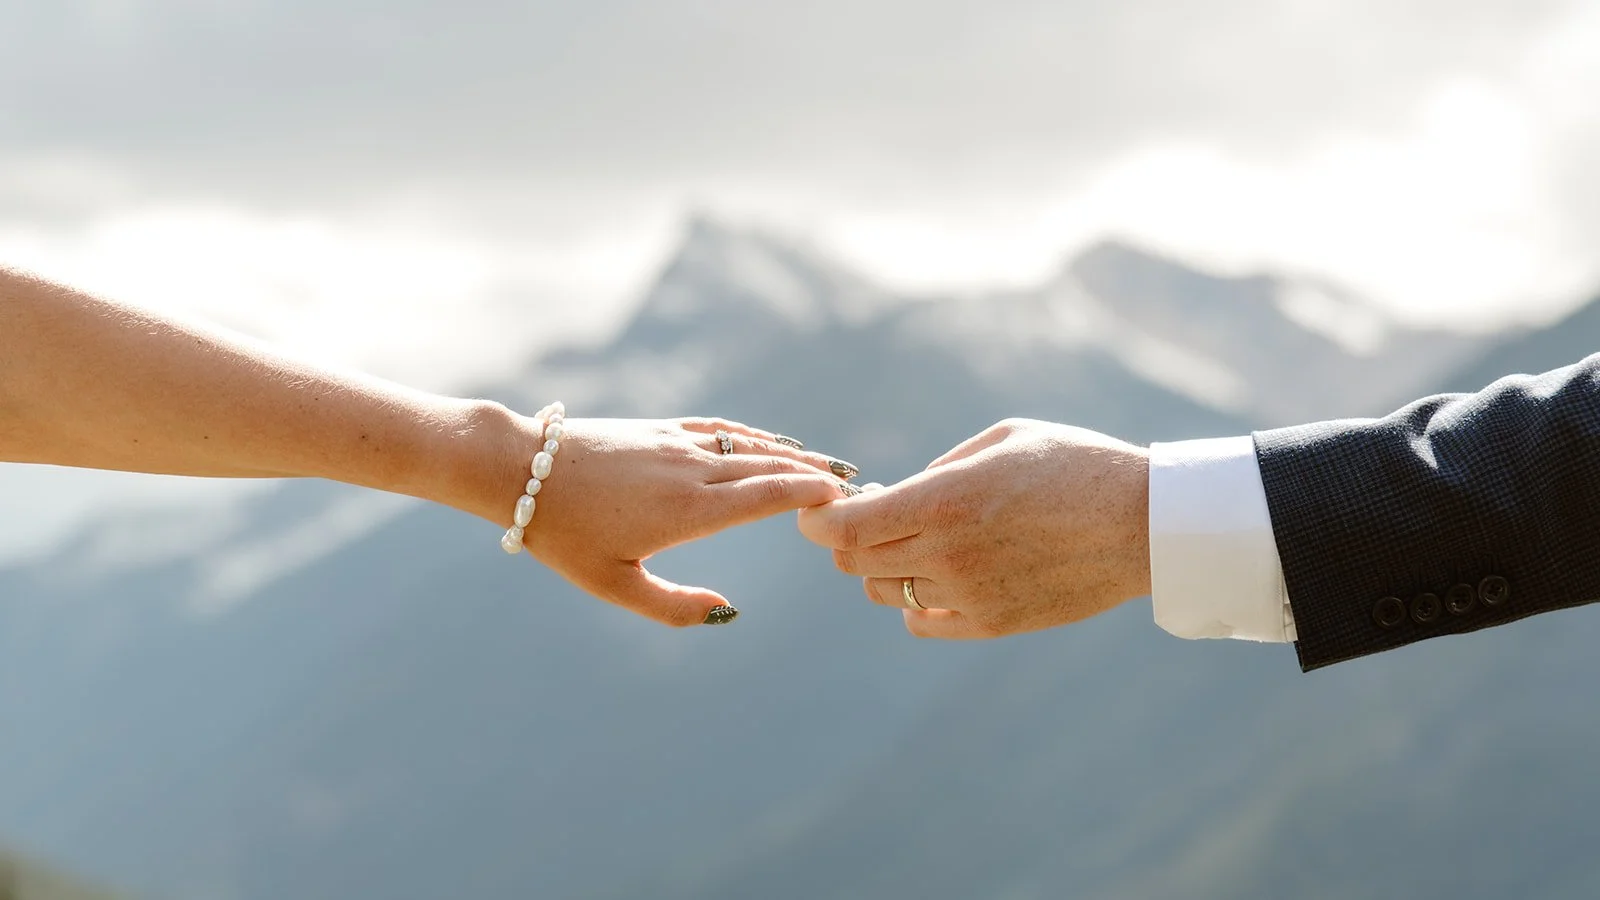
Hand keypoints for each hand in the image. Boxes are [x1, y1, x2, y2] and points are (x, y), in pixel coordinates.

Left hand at [509, 416, 854, 626]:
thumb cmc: (564, 535)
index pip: (769, 496)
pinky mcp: (662, 428)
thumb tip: (726, 613)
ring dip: (794, 456)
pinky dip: (756, 437)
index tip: (847, 501)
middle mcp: (692, 471)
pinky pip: (723, 429)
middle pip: (770, 469)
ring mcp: (678, 444)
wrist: (520, 470)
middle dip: (817, 478)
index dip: (813, 495)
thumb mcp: (614, 585)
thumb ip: (673, 607)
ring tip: (831, 467)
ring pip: (751, 446)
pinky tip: (773, 444)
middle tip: (858, 489)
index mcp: (689, 511)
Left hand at [797, 419, 1150, 637]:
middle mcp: (947, 552)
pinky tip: (935, 576)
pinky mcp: (992, 624)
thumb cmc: (1076, 464)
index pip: (842, 527)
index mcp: (944, 500)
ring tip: (915, 538)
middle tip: (874, 512)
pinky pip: (921, 621)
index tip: (821, 507)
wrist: (1145, 523)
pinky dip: (912, 602)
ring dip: (881, 565)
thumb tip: (894, 494)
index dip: (817, 519)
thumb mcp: (1002, 439)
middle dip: (847, 537)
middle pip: (854, 561)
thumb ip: (938, 468)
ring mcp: (968, 594)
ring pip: (882, 590)